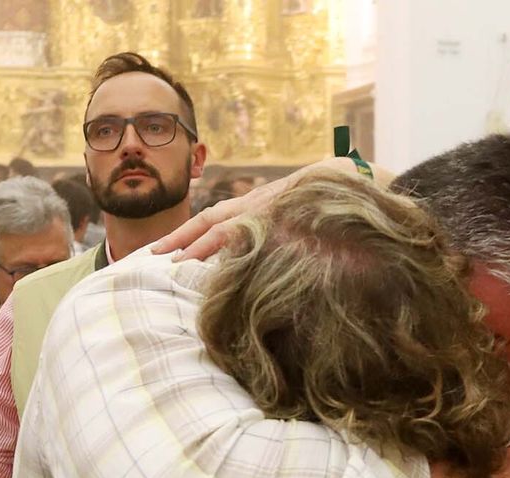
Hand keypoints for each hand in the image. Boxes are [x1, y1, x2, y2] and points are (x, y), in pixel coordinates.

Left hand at [152, 157, 366, 260]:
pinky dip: (239, 247)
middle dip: (181, 237)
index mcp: (255, 206)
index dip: (186, 234)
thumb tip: (245, 260)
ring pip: (229, 225)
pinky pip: (258, 235)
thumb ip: (267, 233)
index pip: (213, 219)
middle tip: (153, 255)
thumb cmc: (322, 201)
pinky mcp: (285, 218)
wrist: (355, 181)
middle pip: (211, 219)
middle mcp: (257, 206)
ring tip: (178, 260)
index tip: (162, 251)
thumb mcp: (288, 213)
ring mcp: (270, 211)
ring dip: (202, 243)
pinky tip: (224, 263)